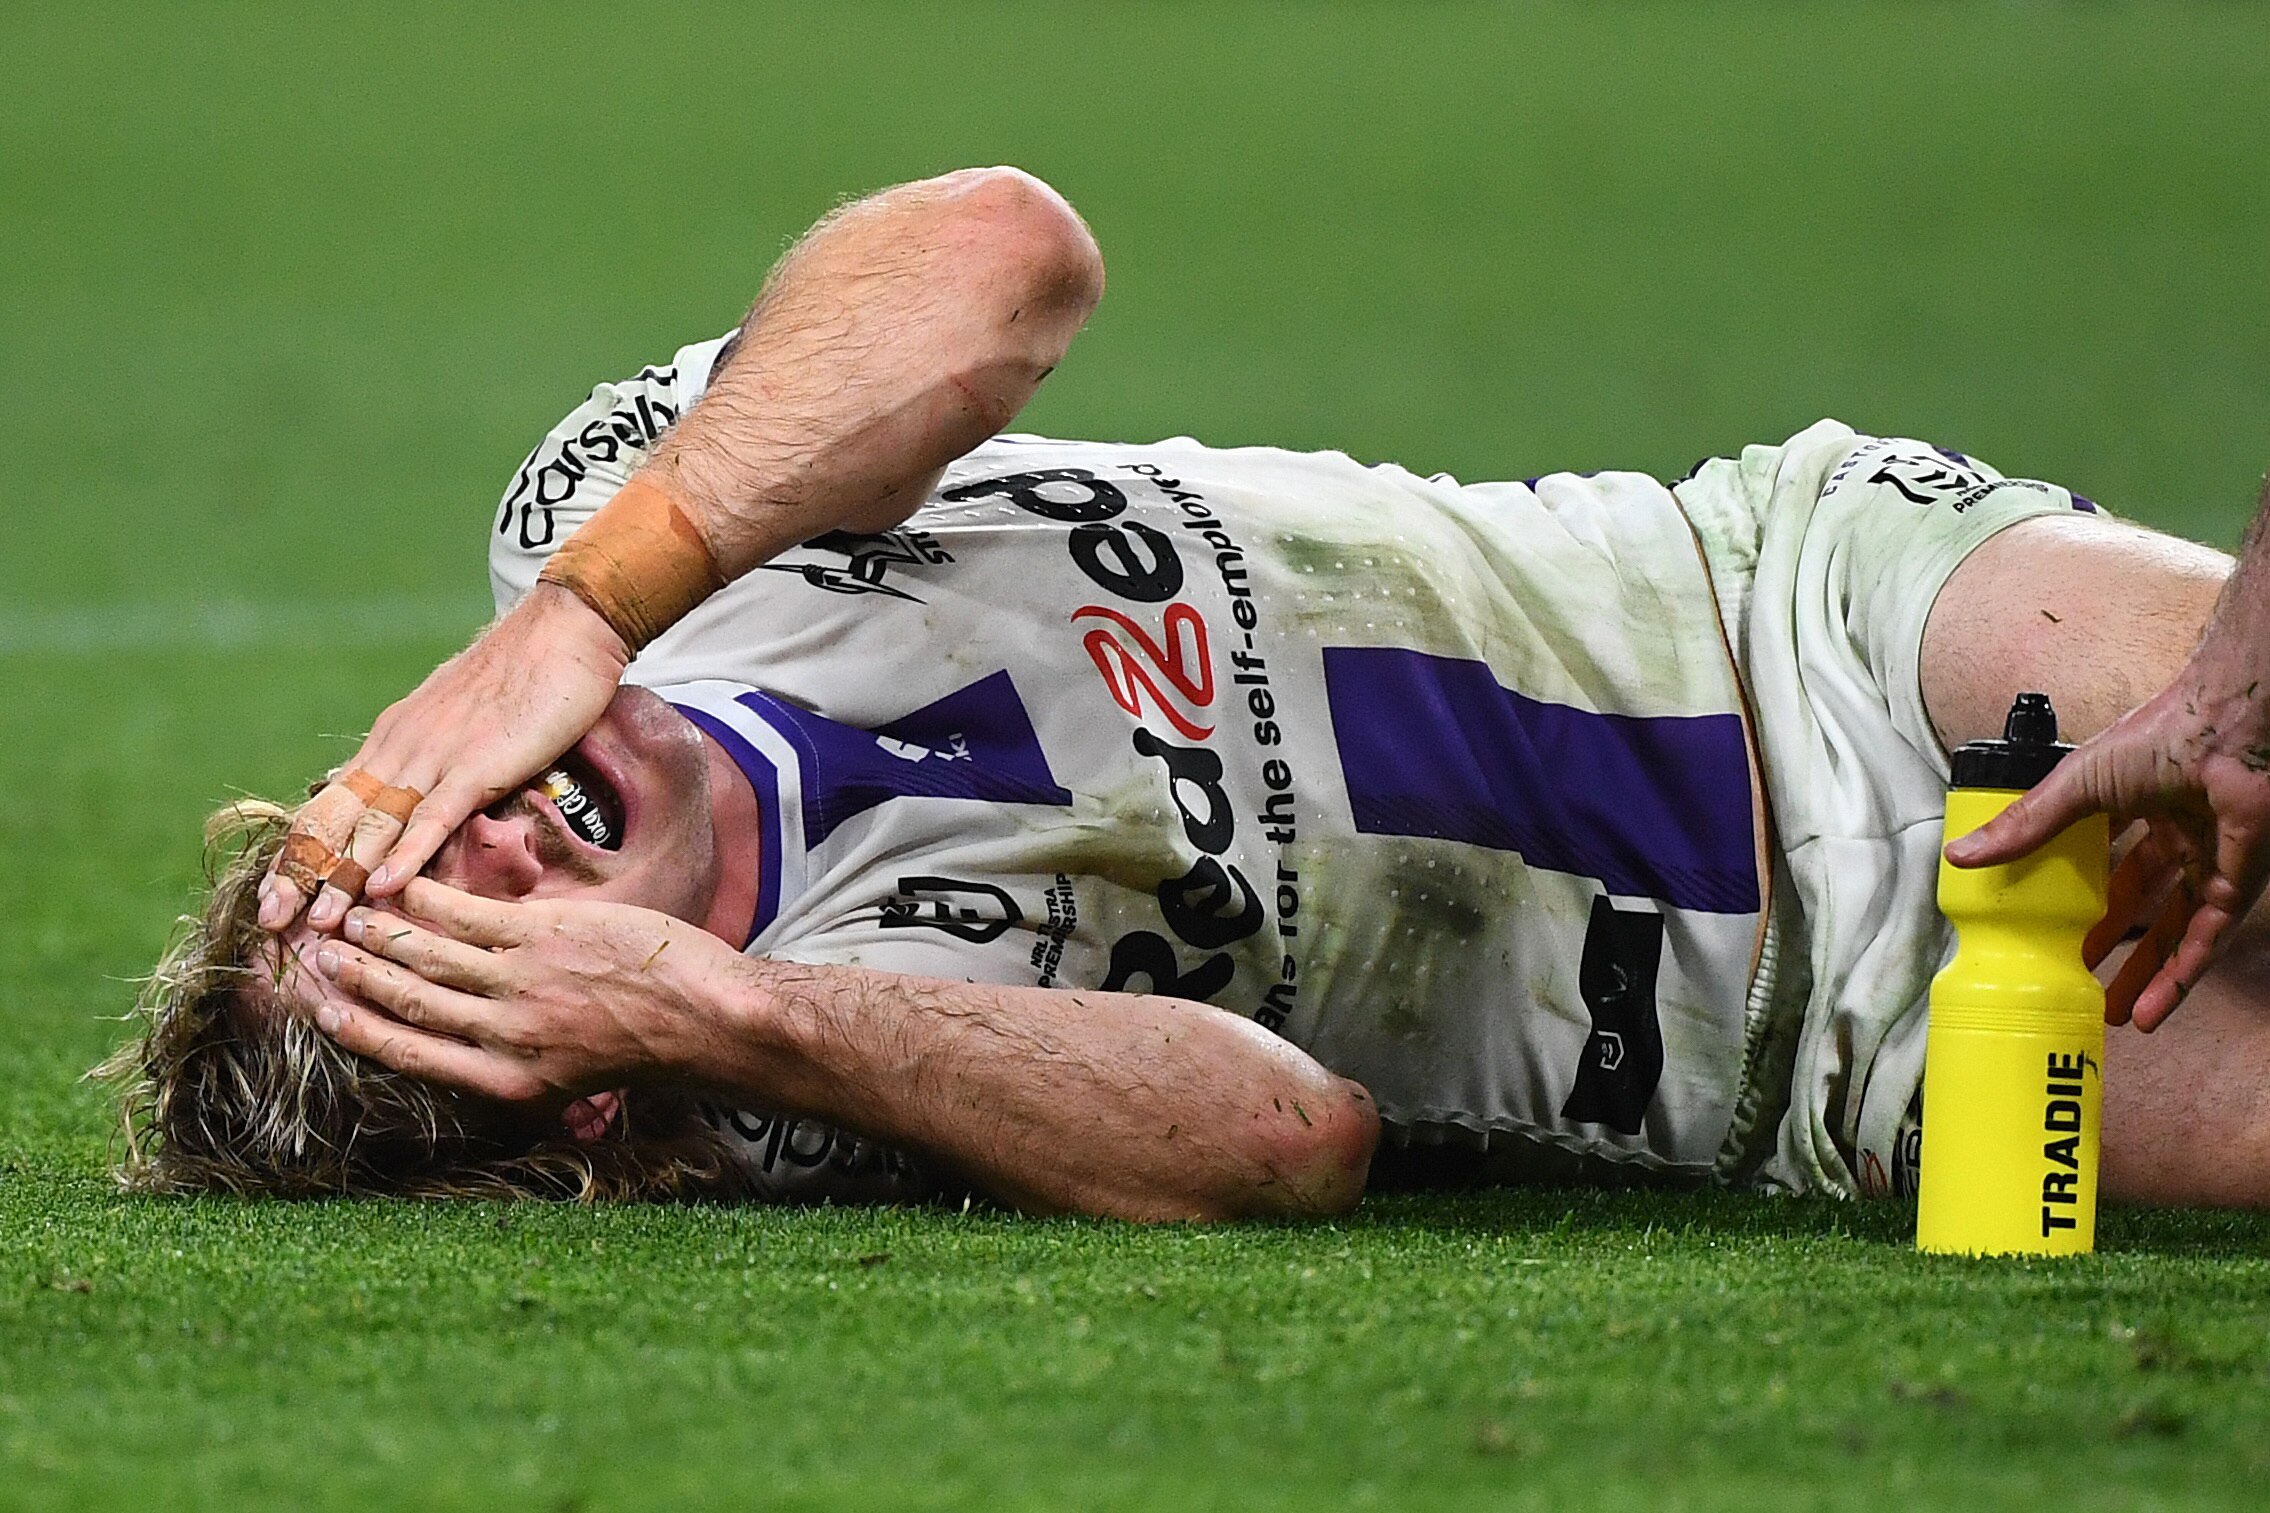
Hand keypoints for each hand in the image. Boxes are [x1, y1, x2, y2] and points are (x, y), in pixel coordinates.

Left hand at [257, 583, 629, 934]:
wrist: (560, 630)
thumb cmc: (520, 671)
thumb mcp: (455, 715)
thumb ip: (425, 751)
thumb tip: (402, 786)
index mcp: (392, 738)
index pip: (329, 804)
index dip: (298, 853)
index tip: (276, 895)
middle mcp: (399, 749)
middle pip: (336, 820)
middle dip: (301, 875)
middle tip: (273, 924)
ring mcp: (435, 757)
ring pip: (374, 826)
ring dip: (343, 877)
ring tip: (319, 924)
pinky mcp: (477, 766)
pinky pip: (433, 816)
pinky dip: (406, 853)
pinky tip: (386, 886)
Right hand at [301, 879, 741, 1110]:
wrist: (704, 1017)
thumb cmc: (640, 1041)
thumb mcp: (566, 1068)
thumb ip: (511, 1053)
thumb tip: (464, 1038)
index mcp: (504, 1078)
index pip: (409, 1051)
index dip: (355, 1026)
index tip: (316, 1007)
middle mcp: (504, 1039)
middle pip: (405, 1003)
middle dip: (352, 977)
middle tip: (308, 953)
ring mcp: (522, 987)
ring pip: (427, 959)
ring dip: (378, 934)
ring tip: (342, 915)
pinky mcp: (544, 939)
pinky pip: (467, 917)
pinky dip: (426, 900)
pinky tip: (400, 885)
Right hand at [1945, 668, 2269, 1028]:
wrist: (2229, 732)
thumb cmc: (2159, 739)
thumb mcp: (2075, 785)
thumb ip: (2025, 826)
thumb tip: (1959, 856)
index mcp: (2139, 803)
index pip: (2108, 856)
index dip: (2083, 889)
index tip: (2053, 920)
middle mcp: (2178, 835)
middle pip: (2142, 901)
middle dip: (2112, 942)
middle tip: (2079, 976)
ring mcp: (2210, 862)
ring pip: (2175, 931)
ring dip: (2145, 975)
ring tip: (2111, 1014)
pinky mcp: (2237, 888)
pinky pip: (2206, 943)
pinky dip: (2178, 981)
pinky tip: (2148, 1013)